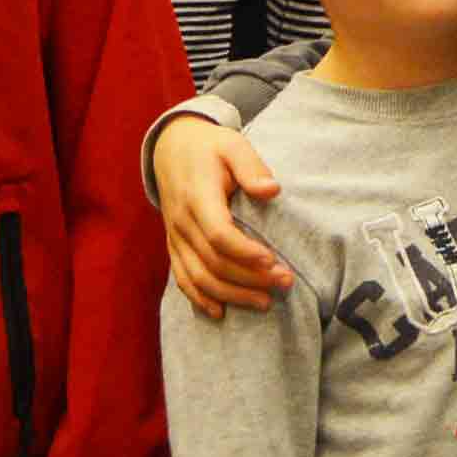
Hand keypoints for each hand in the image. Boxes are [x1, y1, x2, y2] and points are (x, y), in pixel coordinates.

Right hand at [156, 115, 292, 317]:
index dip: (246, 253)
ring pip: (199, 277)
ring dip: (232, 294)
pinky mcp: (173, 245)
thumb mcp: (232, 144)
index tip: (275, 261)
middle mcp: (182, 221)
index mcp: (197, 196)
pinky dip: (200, 298)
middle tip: (285, 282)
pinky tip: (221, 312)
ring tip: (265, 302)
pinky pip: (182, 278)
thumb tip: (272, 190)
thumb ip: (251, 166)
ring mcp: (175, 236)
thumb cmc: (209, 147)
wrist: (171, 148)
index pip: (219, 234)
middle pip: (213, 261)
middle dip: (251, 278)